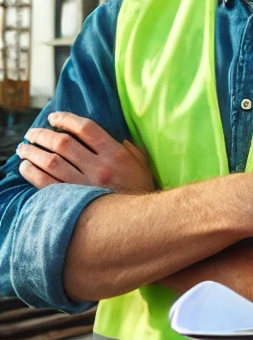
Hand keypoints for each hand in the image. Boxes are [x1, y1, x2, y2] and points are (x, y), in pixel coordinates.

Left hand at [17, 112, 155, 192]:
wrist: (138, 221)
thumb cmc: (139, 189)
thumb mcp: (140, 164)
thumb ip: (126, 147)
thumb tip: (109, 136)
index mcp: (116, 154)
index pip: (86, 129)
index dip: (66, 119)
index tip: (53, 118)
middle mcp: (99, 167)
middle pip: (63, 143)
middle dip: (42, 135)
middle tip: (32, 133)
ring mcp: (85, 185)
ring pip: (50, 162)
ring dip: (32, 152)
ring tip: (24, 148)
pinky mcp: (73, 201)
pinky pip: (45, 183)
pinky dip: (32, 172)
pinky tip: (26, 167)